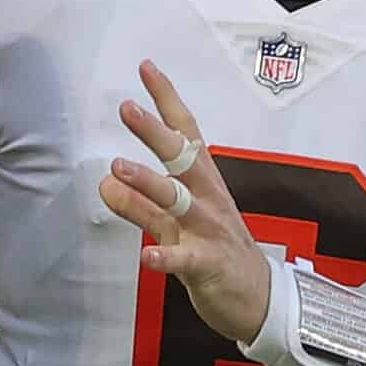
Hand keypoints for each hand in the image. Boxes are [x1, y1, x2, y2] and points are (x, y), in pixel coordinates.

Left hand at [97, 60, 271, 341]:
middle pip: (182, 159)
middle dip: (155, 133)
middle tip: (126, 108)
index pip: (186, 133)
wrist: (260, 297)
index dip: (167, 100)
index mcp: (204, 183)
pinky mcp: (209, 265)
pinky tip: (147, 256)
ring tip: (116, 170)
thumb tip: (105, 180)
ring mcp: (210, 231)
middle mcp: (207, 199)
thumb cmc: (216, 250)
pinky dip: (166, 256)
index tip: (146, 68)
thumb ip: (140, 203)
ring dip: (148, 185)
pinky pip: (185, 259)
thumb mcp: (177, 221)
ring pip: (178, 202)